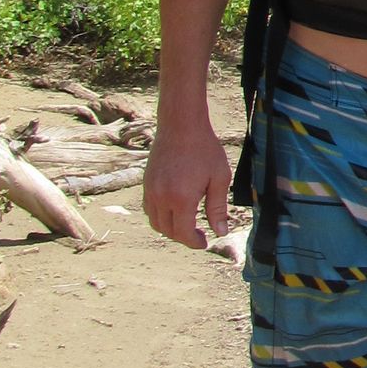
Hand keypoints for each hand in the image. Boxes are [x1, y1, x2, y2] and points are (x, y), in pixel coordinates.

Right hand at [144, 118, 235, 248]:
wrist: (182, 125)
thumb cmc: (204, 149)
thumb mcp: (219, 178)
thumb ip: (218, 208)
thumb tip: (220, 232)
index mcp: (181, 199)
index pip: (183, 233)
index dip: (194, 242)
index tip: (205, 242)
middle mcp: (161, 197)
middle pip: (168, 231)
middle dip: (183, 237)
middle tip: (199, 235)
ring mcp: (150, 190)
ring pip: (155, 222)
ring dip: (170, 229)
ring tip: (187, 224)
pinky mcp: (146, 183)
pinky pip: (149, 209)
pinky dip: (160, 216)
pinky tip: (174, 210)